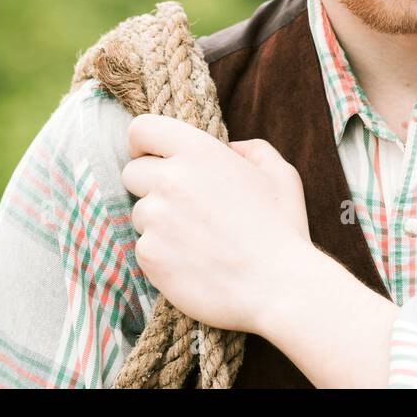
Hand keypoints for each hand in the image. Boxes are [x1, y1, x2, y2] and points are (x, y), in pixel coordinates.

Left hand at [121, 114, 311, 333]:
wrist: (277, 287)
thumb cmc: (282, 229)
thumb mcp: (280, 174)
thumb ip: (251, 150)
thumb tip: (230, 148)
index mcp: (199, 151)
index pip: (142, 129)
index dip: (142, 143)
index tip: (153, 157)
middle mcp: (170, 179)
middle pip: (133, 173)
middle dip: (152, 185)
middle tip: (183, 205)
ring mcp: (156, 218)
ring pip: (140, 213)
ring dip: (159, 222)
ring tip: (197, 239)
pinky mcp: (149, 254)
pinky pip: (143, 247)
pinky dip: (162, 254)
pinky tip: (193, 262)